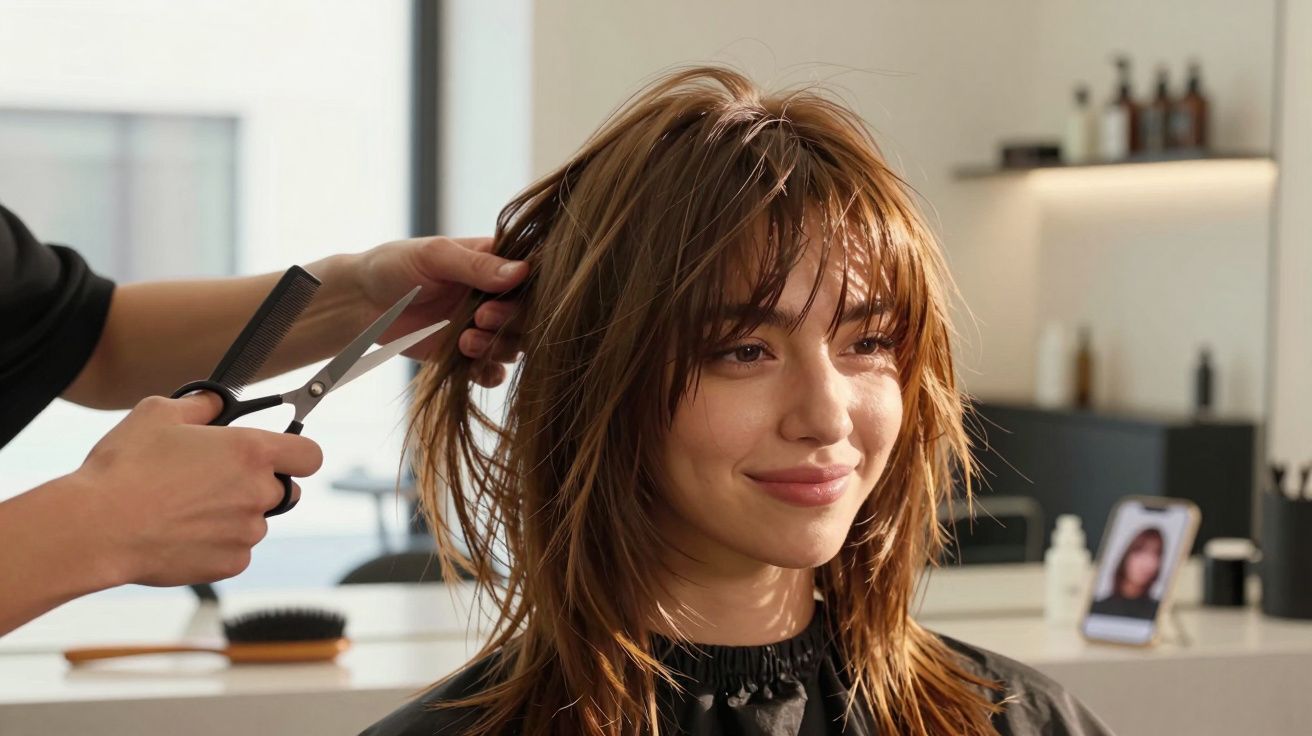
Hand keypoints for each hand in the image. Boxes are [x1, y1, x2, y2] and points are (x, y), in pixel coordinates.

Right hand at [71, 393, 322, 586]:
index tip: (280, 455)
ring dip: (234, 516)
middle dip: (259, 485)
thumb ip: (201, 404)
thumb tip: (216, 401)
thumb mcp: (159, 413)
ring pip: (255, 522)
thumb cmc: (125, 468)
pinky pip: (235, 552)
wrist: (97, 526)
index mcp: (251, 452)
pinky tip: (181, 533)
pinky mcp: (230, 564)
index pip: (310, 455)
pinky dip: (217, 545)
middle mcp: (259, 493)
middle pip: (284, 490)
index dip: (297, 454)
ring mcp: (247, 532)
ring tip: (185, 509)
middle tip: (216, 481)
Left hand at [352, 236, 527, 386]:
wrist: (360, 302)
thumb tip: (522, 271)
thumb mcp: (434, 256)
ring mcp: (482, 326)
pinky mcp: (466, 355)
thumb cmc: (395, 265)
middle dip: (511, 321)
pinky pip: (492, 371)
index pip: (531, 278)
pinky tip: (470, 364)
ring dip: (497, 347)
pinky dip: (488, 372)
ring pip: (514, 346)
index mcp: (494, 263)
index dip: (525, 292)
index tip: (497, 296)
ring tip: (464, 340)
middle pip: (529, 316)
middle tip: (480, 317)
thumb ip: (477, 265)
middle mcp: (495, 296)